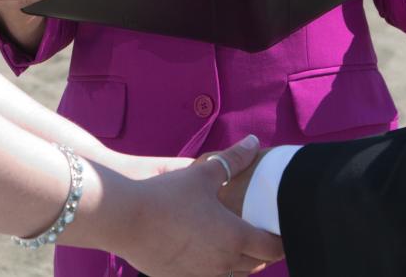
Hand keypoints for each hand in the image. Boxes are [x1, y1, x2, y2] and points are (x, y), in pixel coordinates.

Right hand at [106, 136, 281, 276]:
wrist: (125, 220)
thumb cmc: (167, 194)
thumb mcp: (203, 173)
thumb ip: (233, 159)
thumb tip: (254, 142)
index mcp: (235, 236)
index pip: (272, 248)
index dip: (280, 240)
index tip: (279, 230)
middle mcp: (224, 262)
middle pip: (256, 264)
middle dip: (262, 251)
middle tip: (261, 235)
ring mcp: (204, 276)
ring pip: (234, 276)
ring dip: (240, 263)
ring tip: (236, 245)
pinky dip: (216, 270)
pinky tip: (207, 254)